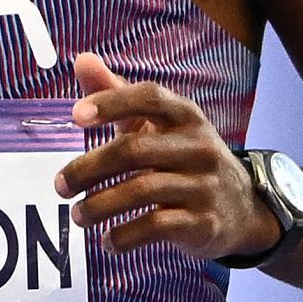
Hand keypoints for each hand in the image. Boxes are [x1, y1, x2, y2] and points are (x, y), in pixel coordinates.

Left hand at [54, 52, 281, 260]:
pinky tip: (108, 241)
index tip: (75, 115)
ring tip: (77, 215)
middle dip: (87, 168)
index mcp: (186, 116)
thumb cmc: (185, 158)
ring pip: (141, 191)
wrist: (242, 210)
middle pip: (133, 150)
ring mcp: (203, 186)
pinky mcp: (204, 223)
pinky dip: (123, 235)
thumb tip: (81, 60)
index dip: (112, 102)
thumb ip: (118, 94)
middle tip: (59, 186)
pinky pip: (155, 227)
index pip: (149, 97)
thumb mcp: (159, 125)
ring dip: (98, 206)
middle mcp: (198, 147)